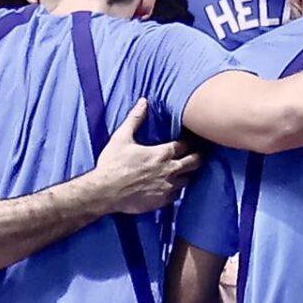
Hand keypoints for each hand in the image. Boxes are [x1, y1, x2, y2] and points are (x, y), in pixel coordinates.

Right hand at [88, 99, 202, 213]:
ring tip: (186, 170)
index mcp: (162, 153)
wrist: (105, 192)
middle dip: (198, 156)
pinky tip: (174, 185)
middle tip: (197, 153)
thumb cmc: (112, 164)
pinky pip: (178, 194)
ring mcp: (168, 187)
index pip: (185, 145)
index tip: (190, 140)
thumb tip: (144, 101)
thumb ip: (135, 119)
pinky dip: (178, 188)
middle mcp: (170, 170)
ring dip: (189, 173)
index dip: (189, 141)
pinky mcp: (163, 201)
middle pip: (195, 162)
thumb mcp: (121, 137)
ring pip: (189, 179)